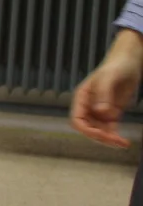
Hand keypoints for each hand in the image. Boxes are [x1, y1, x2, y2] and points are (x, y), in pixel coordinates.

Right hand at [71, 32, 142, 147]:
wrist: (129, 61)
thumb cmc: (117, 66)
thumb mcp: (109, 78)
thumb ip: (104, 94)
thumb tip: (101, 113)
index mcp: (82, 98)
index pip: (77, 119)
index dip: (86, 130)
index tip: (100, 134)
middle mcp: (88, 106)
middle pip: (88, 128)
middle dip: (100, 137)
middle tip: (116, 141)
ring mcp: (100, 110)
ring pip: (100, 131)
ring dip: (109, 139)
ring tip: (123, 144)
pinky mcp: (112, 113)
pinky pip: (110, 129)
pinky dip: (115, 136)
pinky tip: (123, 141)